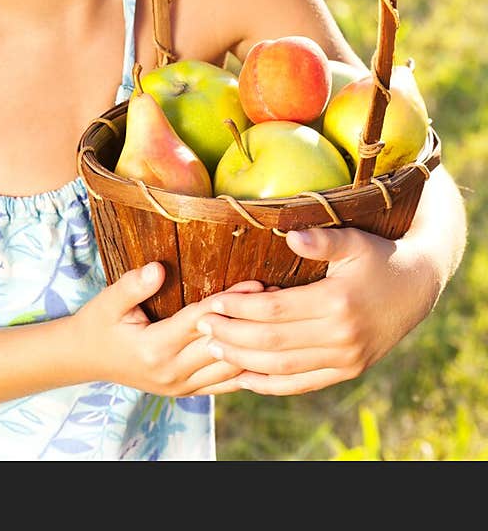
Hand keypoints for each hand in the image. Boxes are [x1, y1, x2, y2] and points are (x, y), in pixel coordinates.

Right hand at [74, 262, 265, 396]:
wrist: (85, 360)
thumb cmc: (98, 324)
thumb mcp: (108, 300)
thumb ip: (133, 285)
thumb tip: (158, 269)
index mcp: (154, 349)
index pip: (200, 322)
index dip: (229, 302)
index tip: (255, 283)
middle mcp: (171, 373)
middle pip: (222, 346)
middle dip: (251, 322)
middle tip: (280, 298)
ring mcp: (180, 387)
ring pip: (229, 371)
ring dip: (255, 346)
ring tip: (279, 320)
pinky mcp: (186, 392)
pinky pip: (224, 385)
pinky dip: (247, 370)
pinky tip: (267, 354)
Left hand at [193, 225, 439, 394]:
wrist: (416, 287)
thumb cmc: (377, 256)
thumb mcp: (354, 240)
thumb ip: (322, 239)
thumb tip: (290, 233)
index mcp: (336, 302)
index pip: (275, 311)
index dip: (239, 309)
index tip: (211, 303)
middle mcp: (340, 337)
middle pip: (273, 343)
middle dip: (232, 337)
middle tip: (201, 326)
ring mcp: (345, 359)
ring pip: (283, 367)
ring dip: (244, 361)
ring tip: (213, 348)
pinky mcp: (348, 371)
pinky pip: (302, 383)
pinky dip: (270, 384)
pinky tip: (244, 378)